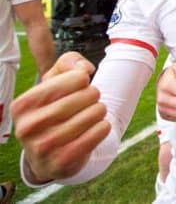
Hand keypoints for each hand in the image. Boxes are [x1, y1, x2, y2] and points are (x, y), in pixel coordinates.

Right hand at [11, 52, 109, 182]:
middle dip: (94, 95)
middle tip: (92, 99)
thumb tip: (85, 69)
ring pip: (92, 115)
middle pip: (85, 96)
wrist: (47, 154)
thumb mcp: (55, 81)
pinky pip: (95, 136)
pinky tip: (100, 126)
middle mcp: (27, 127)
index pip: (74, 79)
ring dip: (100, 111)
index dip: (83, 79)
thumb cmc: (53, 108)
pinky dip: (103, 127)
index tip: (81, 83)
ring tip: (96, 112)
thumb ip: (69, 62)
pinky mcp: (61, 162)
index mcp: (23, 105)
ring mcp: (42, 148)